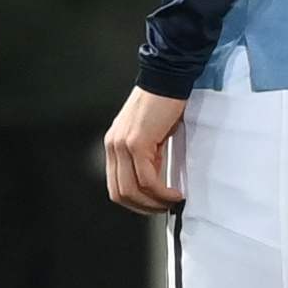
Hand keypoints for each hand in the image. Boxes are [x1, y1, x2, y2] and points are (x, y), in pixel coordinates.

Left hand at [101, 86, 191, 216]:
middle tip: (163, 209)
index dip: (135, 202)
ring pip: (132, 190)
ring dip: (154, 203)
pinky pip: (148, 179)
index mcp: (114, 144)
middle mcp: (113, 146)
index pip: (115, 185)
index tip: (154, 205)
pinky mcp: (137, 143)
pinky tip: (174, 193)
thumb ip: (148, 156)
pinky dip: (162, 192)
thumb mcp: (151, 134)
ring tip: (171, 203)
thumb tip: (156, 182)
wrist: (168, 79)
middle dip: (144, 208)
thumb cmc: (164, 103)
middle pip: (120, 193)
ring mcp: (123, 145)